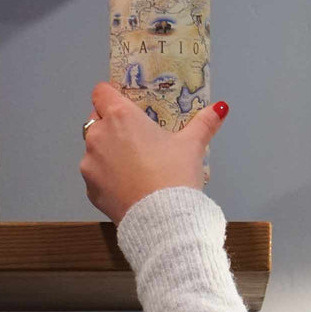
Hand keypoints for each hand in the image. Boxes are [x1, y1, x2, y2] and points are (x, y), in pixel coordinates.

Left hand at [80, 82, 228, 223]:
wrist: (162, 220)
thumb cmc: (174, 174)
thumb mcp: (192, 146)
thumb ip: (204, 123)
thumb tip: (220, 108)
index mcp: (120, 117)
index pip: (101, 92)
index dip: (112, 95)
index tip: (127, 104)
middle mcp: (98, 136)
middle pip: (96, 120)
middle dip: (111, 125)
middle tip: (136, 137)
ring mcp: (89, 164)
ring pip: (93, 149)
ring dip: (107, 152)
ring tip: (134, 166)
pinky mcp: (89, 189)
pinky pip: (96, 176)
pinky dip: (107, 178)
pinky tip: (129, 186)